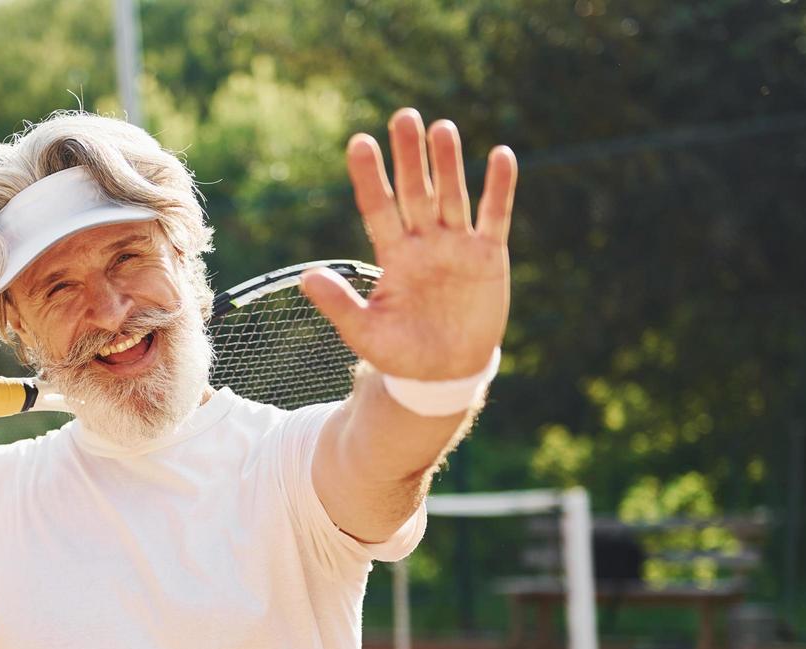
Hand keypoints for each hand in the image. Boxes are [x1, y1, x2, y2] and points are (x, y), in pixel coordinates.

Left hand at [301, 108, 516, 380]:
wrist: (443, 375)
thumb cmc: (400, 355)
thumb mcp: (364, 333)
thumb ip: (339, 304)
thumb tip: (304, 278)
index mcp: (393, 255)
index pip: (378, 207)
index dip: (370, 177)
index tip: (359, 142)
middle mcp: (423, 242)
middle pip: (415, 191)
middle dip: (410, 155)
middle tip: (404, 116)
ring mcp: (457, 246)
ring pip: (451, 195)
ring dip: (448, 163)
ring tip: (442, 128)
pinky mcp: (489, 256)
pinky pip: (495, 216)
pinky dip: (499, 188)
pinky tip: (500, 155)